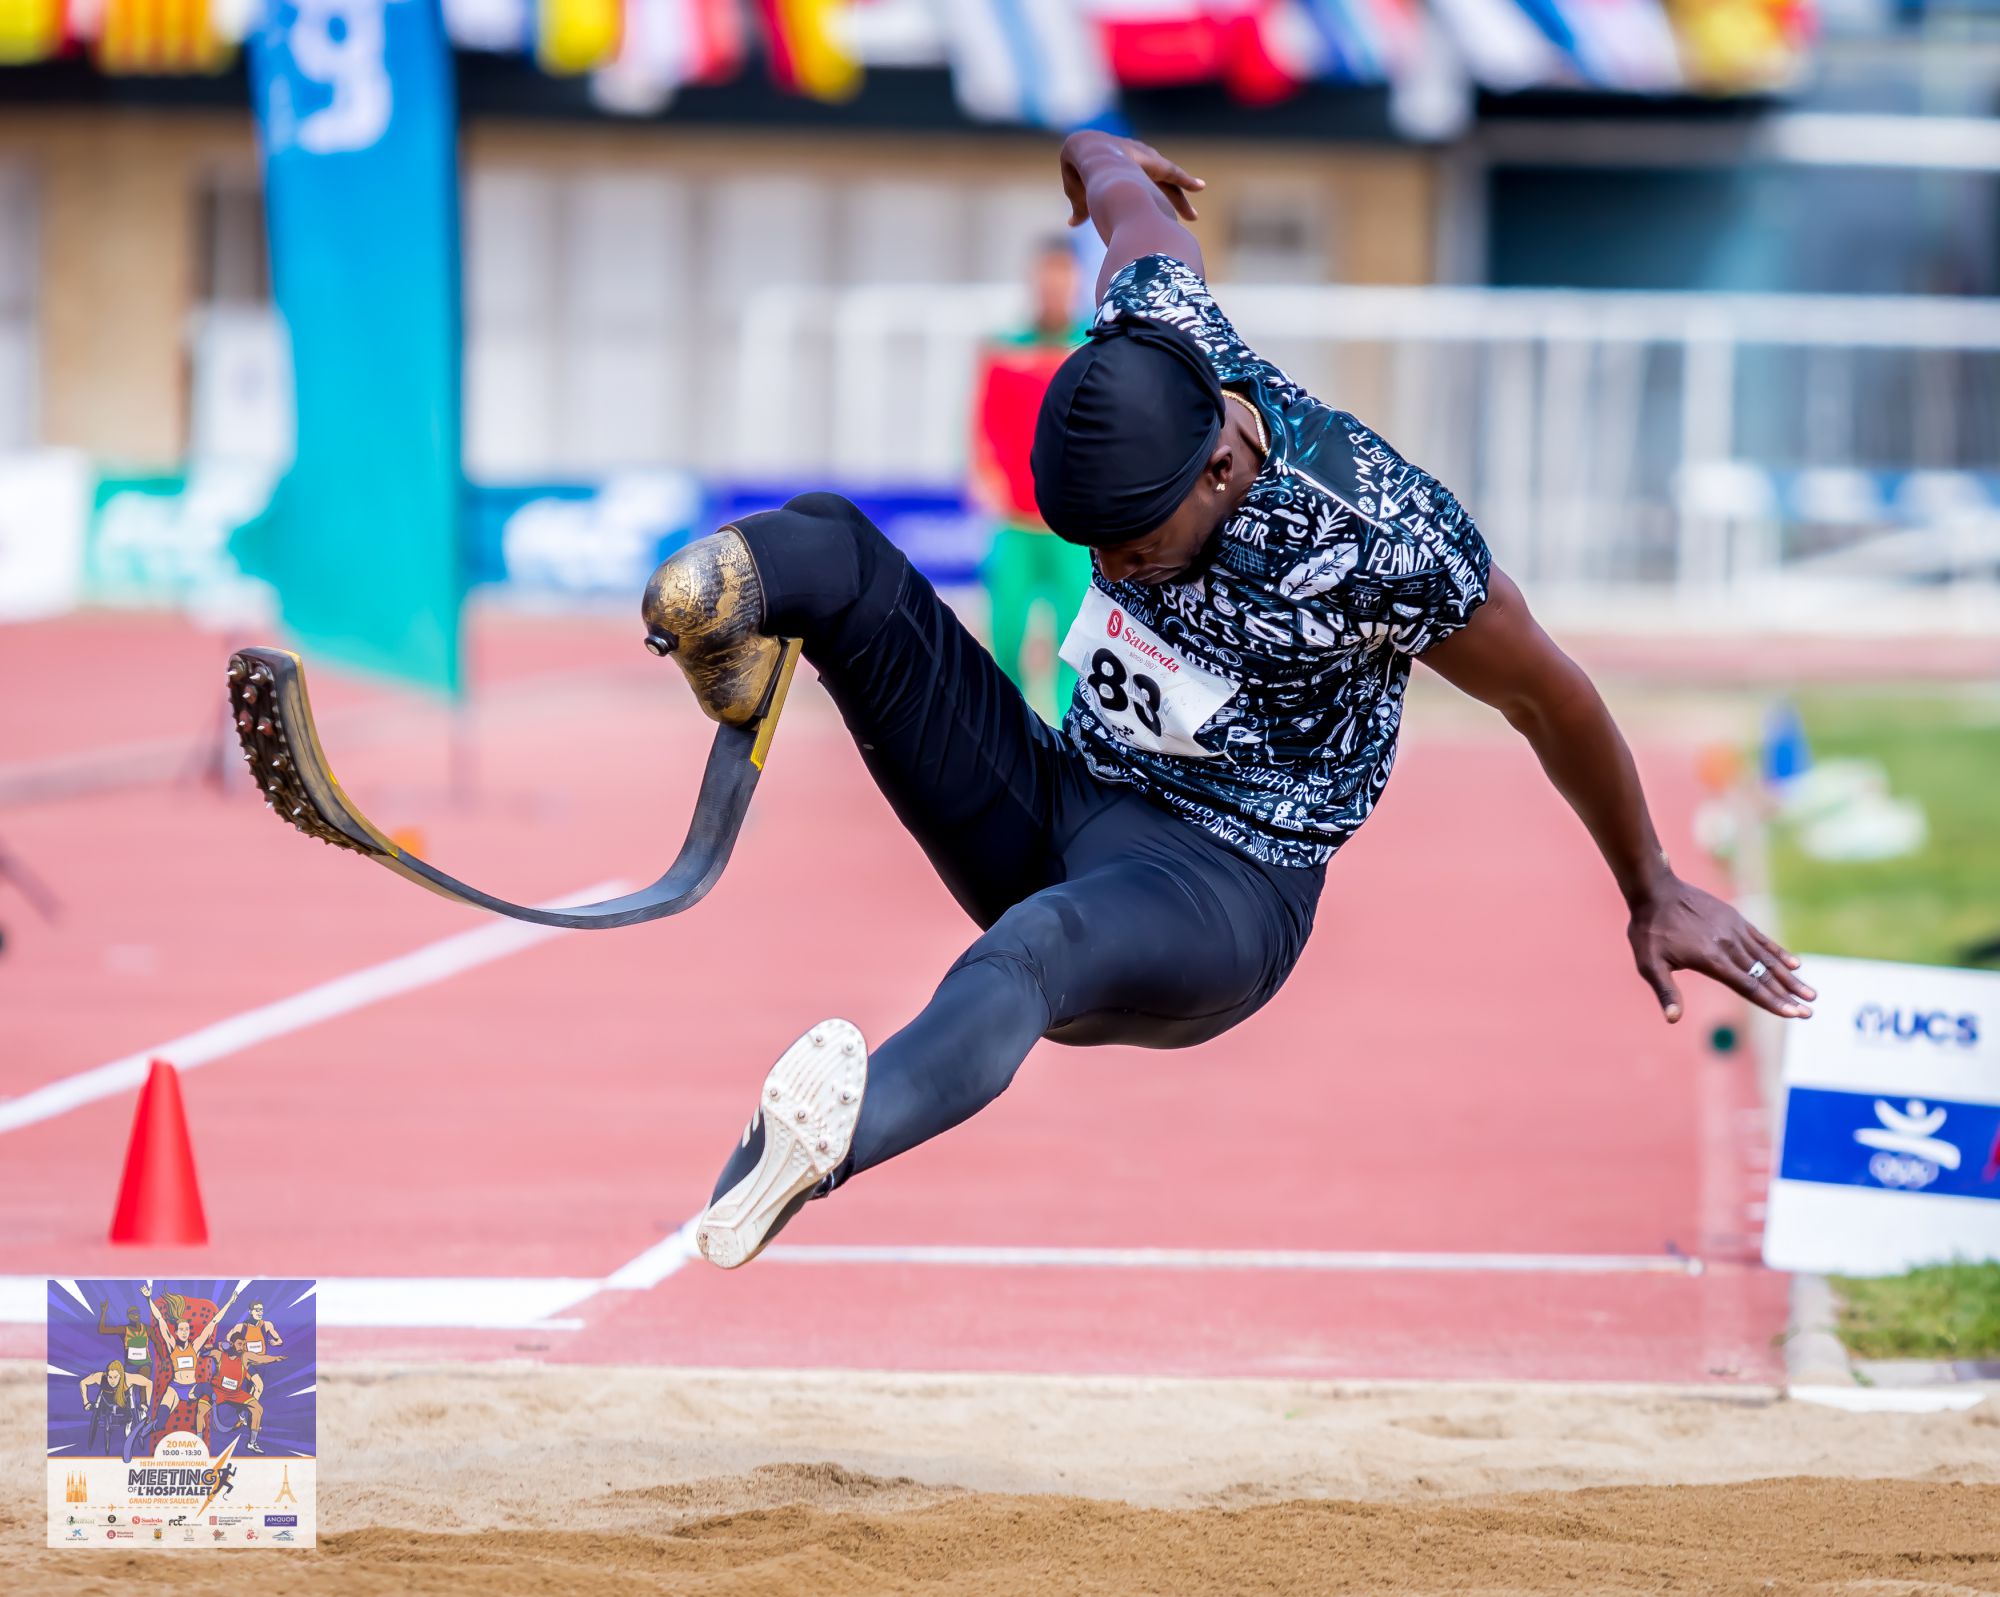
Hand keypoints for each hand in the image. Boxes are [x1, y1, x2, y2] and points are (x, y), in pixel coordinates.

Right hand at [1060, 132, 1203, 227]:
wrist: (1084, 151)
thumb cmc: (1078, 173)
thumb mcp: (1079, 194)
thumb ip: (1081, 208)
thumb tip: (1072, 223)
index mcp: (1124, 170)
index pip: (1142, 189)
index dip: (1152, 201)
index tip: (1163, 216)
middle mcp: (1140, 163)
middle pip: (1161, 187)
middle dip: (1173, 203)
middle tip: (1189, 219)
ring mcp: (1148, 162)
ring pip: (1169, 184)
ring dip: (1180, 202)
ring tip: (1193, 217)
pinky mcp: (1154, 163)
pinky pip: (1173, 172)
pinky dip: (1185, 180)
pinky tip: (1200, 187)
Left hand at [1628, 877, 1814, 1021]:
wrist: (1656, 890)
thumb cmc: (1649, 931)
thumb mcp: (1649, 963)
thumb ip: (1665, 991)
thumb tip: (1672, 1018)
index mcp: (1712, 959)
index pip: (1748, 986)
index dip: (1772, 1002)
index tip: (1794, 1014)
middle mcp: (1729, 946)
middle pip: (1764, 976)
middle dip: (1788, 995)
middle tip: (1809, 1012)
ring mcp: (1735, 931)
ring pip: (1768, 959)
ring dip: (1790, 978)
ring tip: (1810, 993)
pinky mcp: (1736, 920)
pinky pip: (1762, 940)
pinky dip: (1779, 953)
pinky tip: (1795, 964)